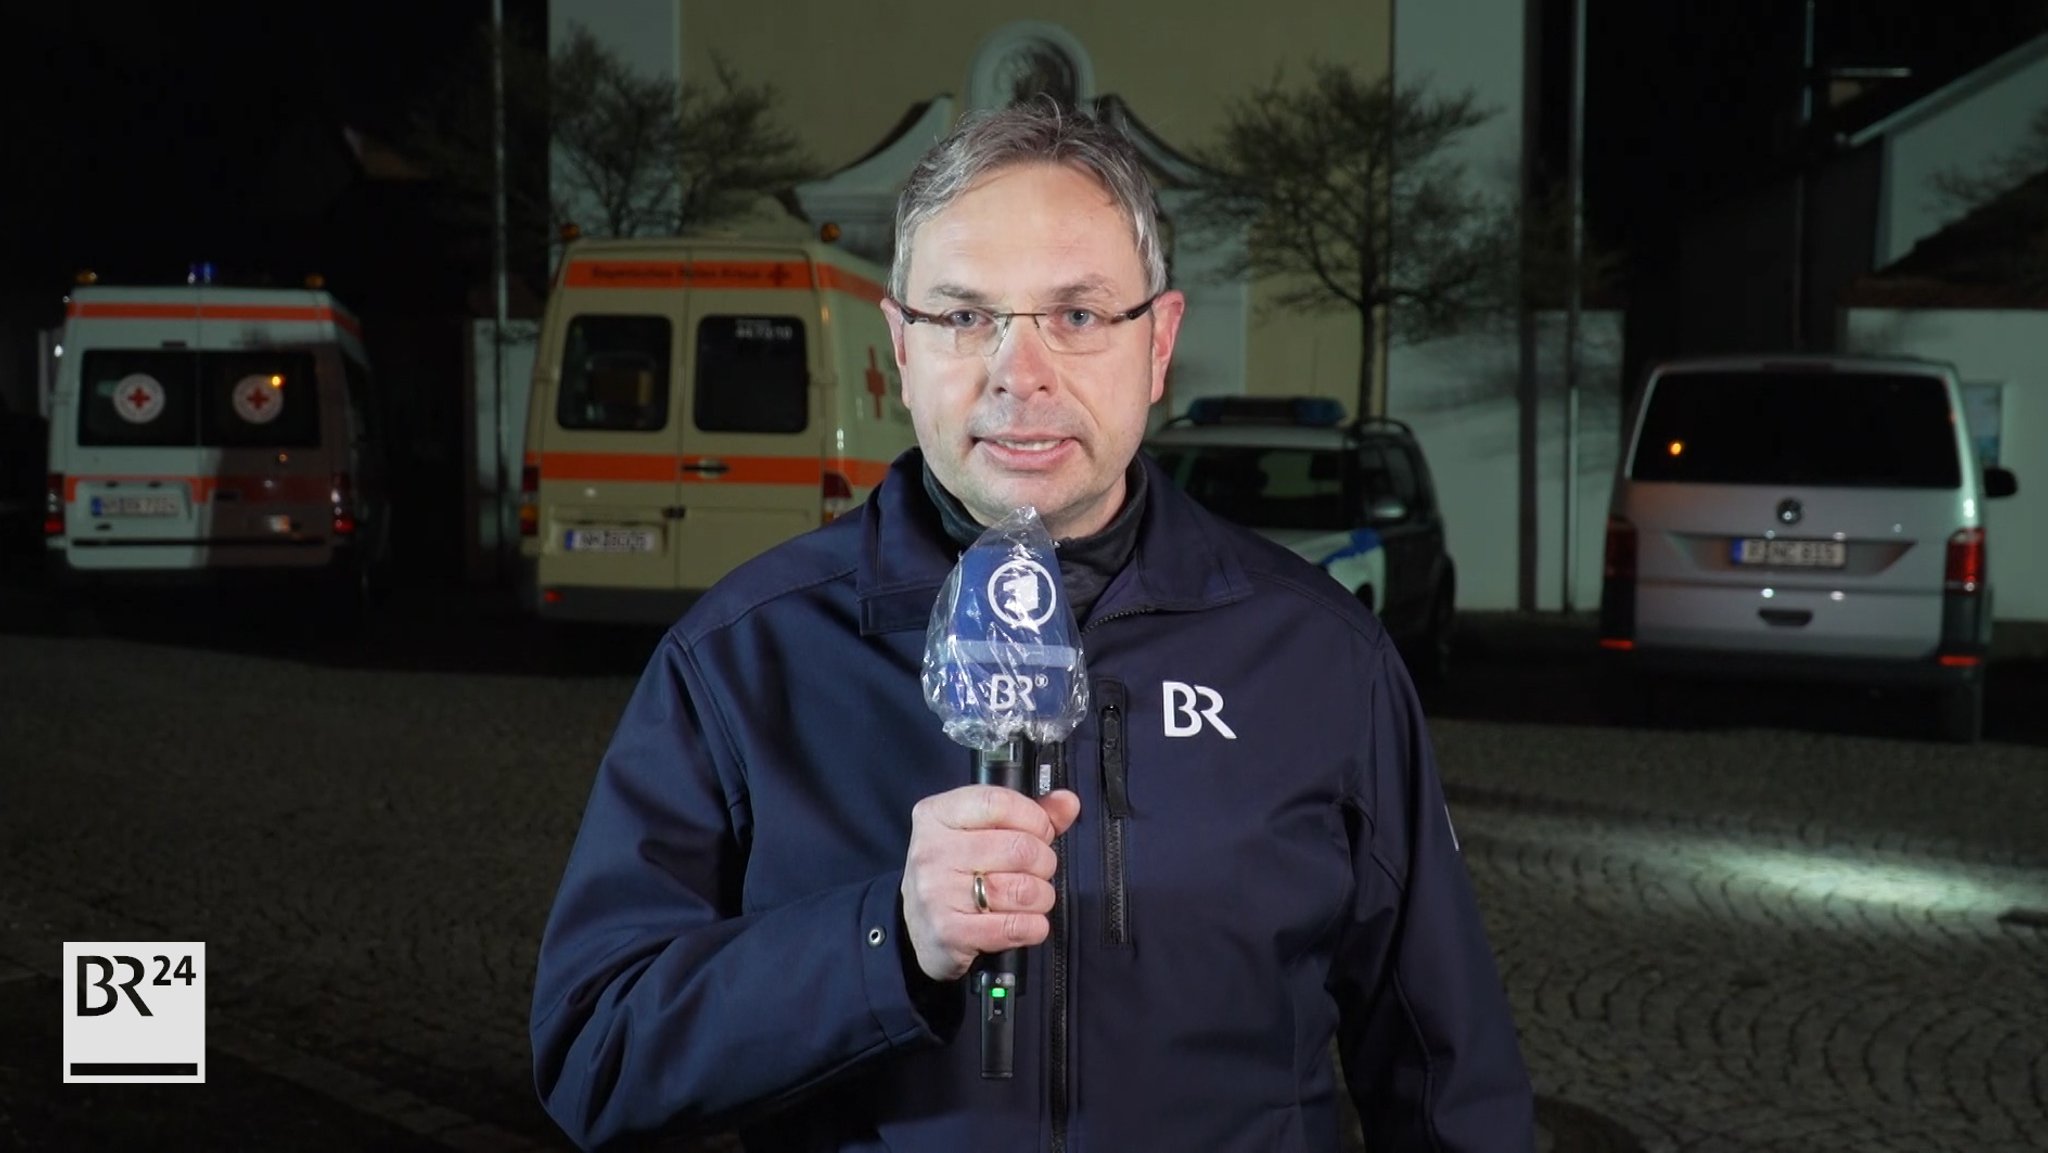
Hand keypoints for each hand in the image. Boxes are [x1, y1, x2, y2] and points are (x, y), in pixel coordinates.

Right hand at [900, 785, 1080, 981]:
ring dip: (1042, 896)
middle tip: (1039, 870)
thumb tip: (1067, 802)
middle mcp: (932, 851)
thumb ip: (1027, 814)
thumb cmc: (954, 872)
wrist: (914, 928)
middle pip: (1018, 848)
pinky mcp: (949, 933)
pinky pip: (1013, 927)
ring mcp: (937, 893)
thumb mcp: (980, 832)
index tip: (1041, 831)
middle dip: (1044, 861)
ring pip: (1021, 890)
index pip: (997, 803)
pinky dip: (1034, 927)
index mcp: (937, 815)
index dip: (1034, 818)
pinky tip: (1029, 923)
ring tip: (1034, 897)